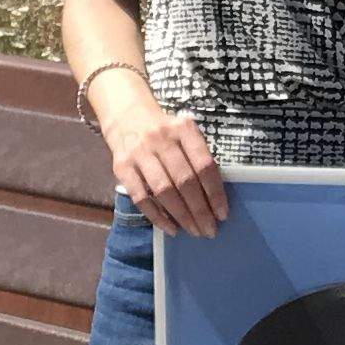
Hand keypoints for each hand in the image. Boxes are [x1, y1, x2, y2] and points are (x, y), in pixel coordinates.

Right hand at [103, 87, 230, 235]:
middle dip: (200, 210)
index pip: (204, 165)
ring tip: (194, 231)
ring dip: (181, 215)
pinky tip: (170, 228)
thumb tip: (215, 197)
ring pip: (164, 191)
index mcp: (184, 129)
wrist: (126, 114)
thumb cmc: (164, 130)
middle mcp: (161, 139)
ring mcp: (140, 153)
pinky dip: (157, 216)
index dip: (215, 193)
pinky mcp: (121, 167)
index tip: (222, 214)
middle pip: (185, 181)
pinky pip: (140, 197)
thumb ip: (198, 157)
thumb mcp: (184, 132)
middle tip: (209, 230)